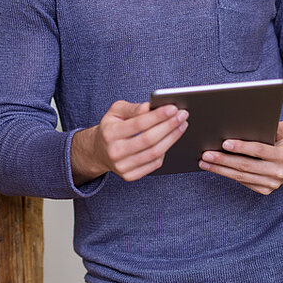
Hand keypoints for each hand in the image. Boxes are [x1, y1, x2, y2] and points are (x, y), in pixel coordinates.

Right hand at [71, 100, 188, 184]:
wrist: (99, 151)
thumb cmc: (111, 127)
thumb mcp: (116, 111)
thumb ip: (132, 108)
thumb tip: (149, 107)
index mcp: (110, 133)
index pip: (138, 124)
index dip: (158, 116)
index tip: (173, 108)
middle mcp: (115, 152)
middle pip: (149, 140)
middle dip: (169, 126)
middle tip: (183, 115)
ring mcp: (122, 167)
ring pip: (154, 153)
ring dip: (172, 138)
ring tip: (182, 125)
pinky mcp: (130, 176)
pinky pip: (154, 164)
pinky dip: (166, 151)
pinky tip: (172, 139)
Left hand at [198, 122, 282, 194]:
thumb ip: (278, 128)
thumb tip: (277, 122)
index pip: (259, 150)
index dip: (241, 147)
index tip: (224, 143)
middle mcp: (279, 172)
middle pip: (246, 166)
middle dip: (223, 160)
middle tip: (206, 154)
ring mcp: (272, 184)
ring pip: (241, 176)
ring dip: (220, 169)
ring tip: (204, 162)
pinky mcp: (265, 190)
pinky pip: (243, 182)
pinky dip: (227, 175)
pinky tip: (215, 168)